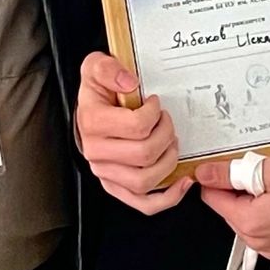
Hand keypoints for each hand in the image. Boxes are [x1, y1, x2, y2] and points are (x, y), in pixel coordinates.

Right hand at [75, 51, 192, 214]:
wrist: (88, 111)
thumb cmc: (97, 93)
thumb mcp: (97, 67)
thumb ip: (109, 68)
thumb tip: (129, 83)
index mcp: (92, 123)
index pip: (136, 126)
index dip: (154, 113)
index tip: (155, 104)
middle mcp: (96, 152)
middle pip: (144, 154)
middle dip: (166, 134)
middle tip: (166, 122)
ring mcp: (106, 173)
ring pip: (145, 180)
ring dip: (167, 161)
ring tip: (170, 143)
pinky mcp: (116, 186)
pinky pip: (143, 203)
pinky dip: (167, 197)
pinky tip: (181, 182)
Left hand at [194, 156, 269, 267]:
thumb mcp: (269, 169)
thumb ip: (230, 173)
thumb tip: (206, 174)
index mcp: (251, 224)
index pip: (212, 199)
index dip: (219, 180)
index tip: (230, 172)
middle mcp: (260, 244)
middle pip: (230, 213)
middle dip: (240, 194)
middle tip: (265, 181)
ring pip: (248, 223)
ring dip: (255, 207)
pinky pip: (266, 234)